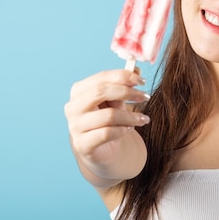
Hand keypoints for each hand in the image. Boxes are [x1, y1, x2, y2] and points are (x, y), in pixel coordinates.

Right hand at [64, 69, 149, 183]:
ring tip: (142, 119)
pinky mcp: (82, 145)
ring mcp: (75, 127)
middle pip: (100, 92)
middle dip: (127, 92)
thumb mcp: (118, 100)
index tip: (142, 81)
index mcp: (78, 91)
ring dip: (130, 116)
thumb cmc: (110, 120)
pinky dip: (122, 130)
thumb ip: (125, 84)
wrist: (104, 150)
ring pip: (108, 115)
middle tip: (145, 97)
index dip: (123, 76)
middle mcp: (73, 107)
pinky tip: (128, 130)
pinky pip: (107, 133)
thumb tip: (136, 69)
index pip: (100, 77)